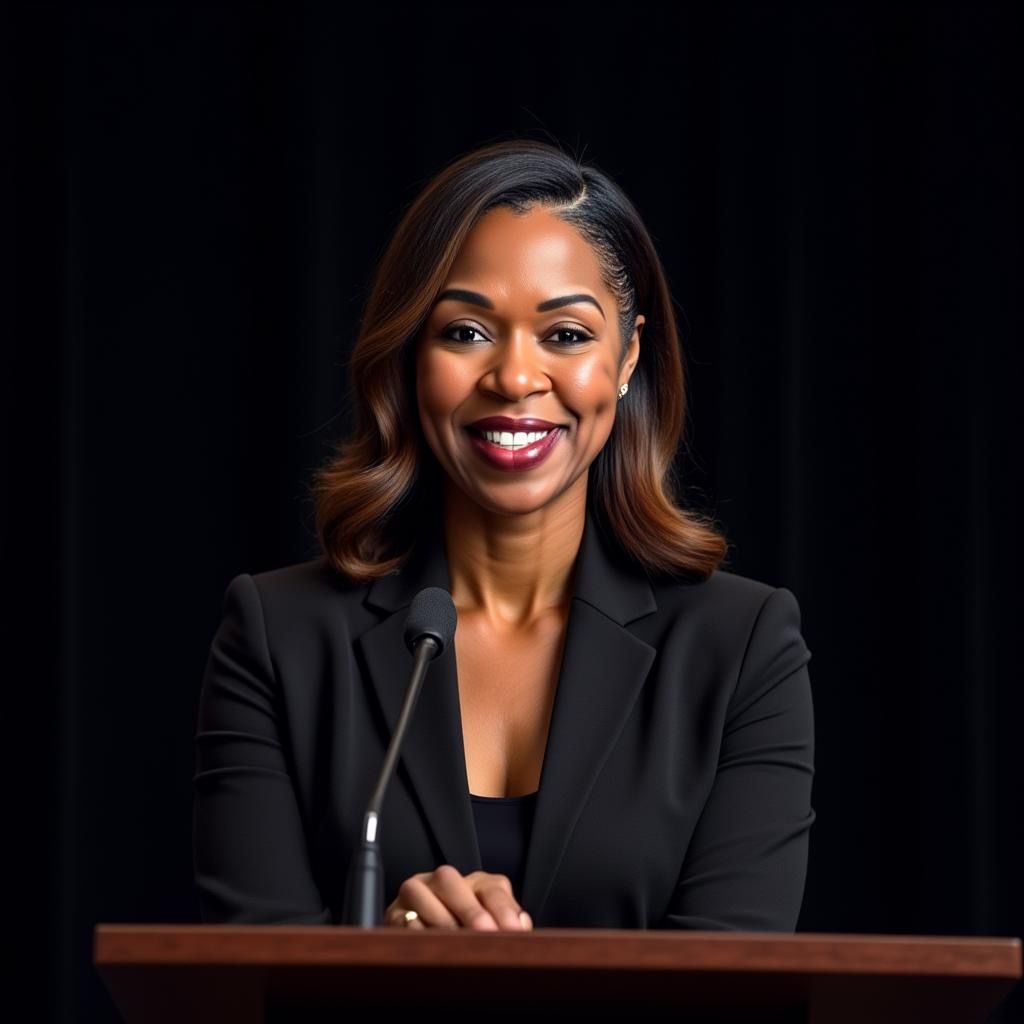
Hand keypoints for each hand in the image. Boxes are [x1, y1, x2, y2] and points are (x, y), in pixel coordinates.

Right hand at [384, 864, 532, 930]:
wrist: (427, 941)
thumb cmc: (468, 937)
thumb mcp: (493, 928)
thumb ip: (508, 924)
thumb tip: (521, 926)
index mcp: (476, 883)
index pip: (492, 887)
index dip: (503, 908)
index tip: (515, 930)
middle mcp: (442, 882)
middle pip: (450, 880)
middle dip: (469, 908)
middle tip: (484, 933)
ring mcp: (414, 894)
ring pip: (419, 892)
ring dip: (440, 918)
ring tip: (456, 942)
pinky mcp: (393, 914)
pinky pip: (400, 917)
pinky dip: (414, 929)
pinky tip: (428, 944)